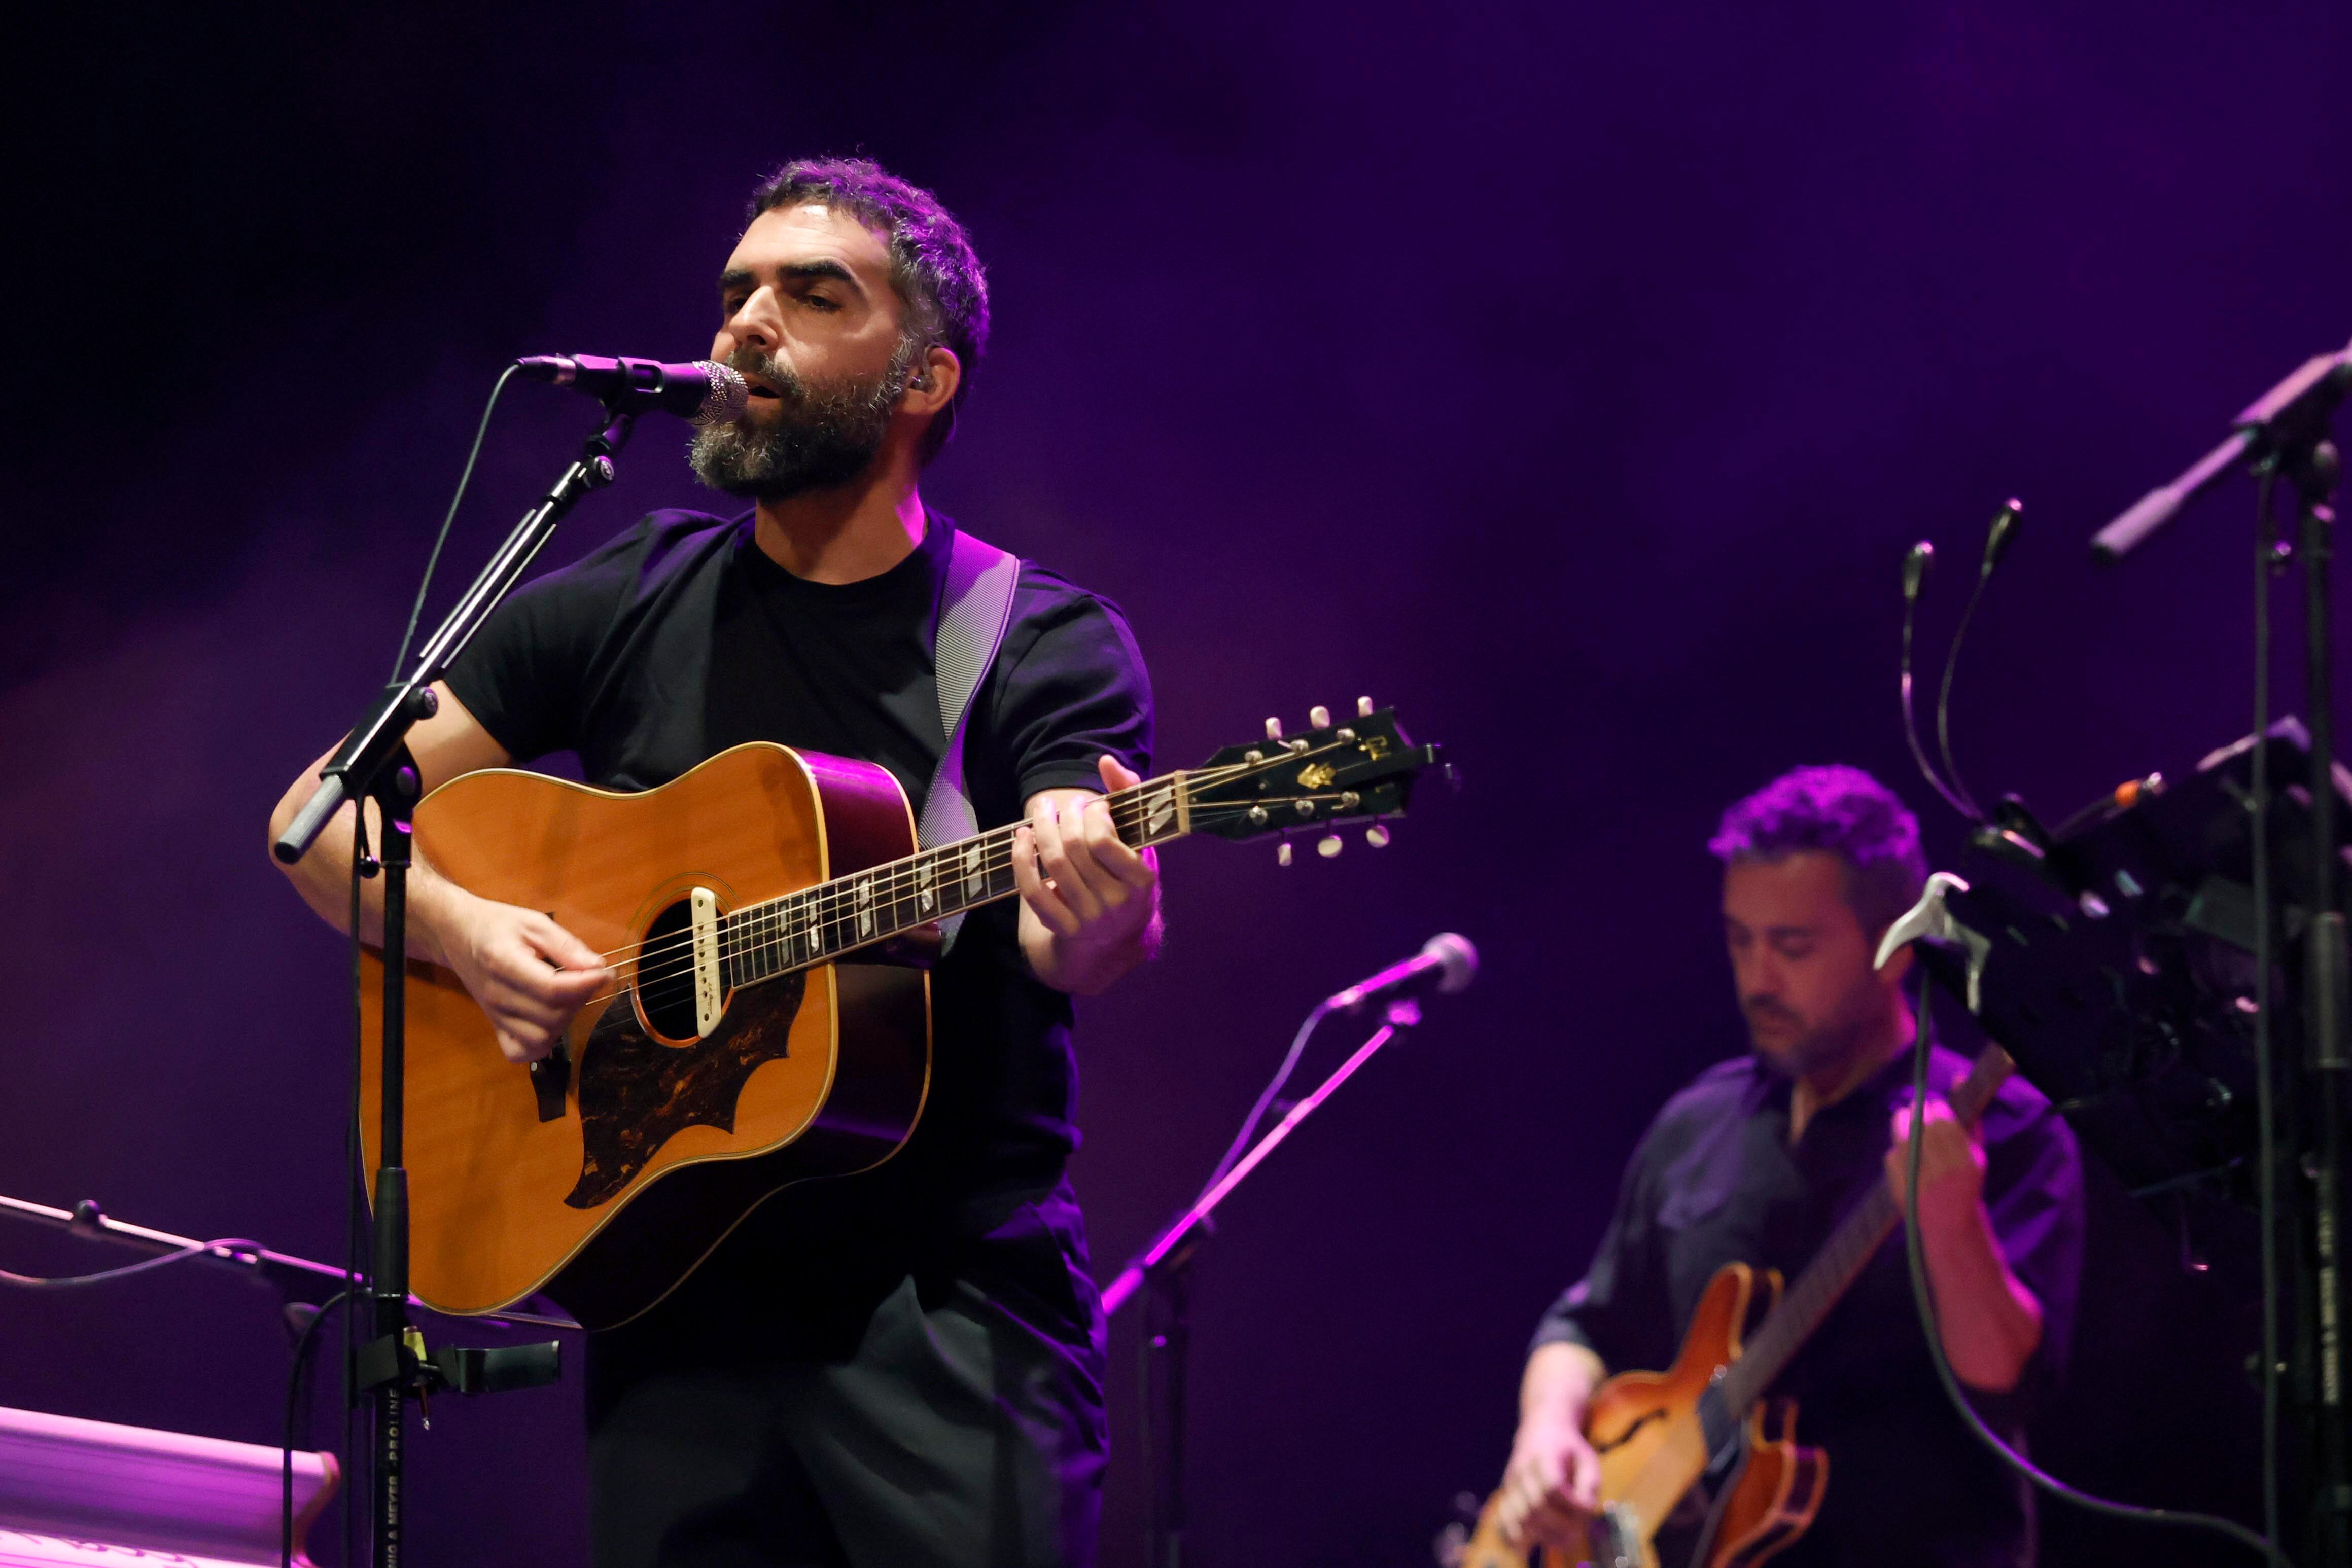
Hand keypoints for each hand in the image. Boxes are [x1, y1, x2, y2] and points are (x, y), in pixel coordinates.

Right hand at [433, 892, 611, 1062]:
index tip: (605, 973)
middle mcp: (497, 995)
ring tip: (567, 996)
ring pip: (541, 1038)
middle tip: (585, 978)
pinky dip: (541, 1044)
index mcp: (504, 963)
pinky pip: (520, 1051)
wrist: (456, 934)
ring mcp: (494, 1014)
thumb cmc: (496, 925)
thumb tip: (597, 967)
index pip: (552, 989)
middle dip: (579, 999)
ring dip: (564, 1020)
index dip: (586, 985)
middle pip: (550, 1016)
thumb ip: (566, 945)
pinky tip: (550, 1020)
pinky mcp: (495, 1025)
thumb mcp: (534, 922)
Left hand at [1012, 755, 1159, 953]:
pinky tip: (1022, 837)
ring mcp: (1089, 918)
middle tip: (1065, 805)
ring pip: (1053, 865)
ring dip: (1041, 829)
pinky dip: (1022, 860)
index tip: (1095, 806)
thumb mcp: (1139, 838)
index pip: (1103, 841)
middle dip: (1064, 816)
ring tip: (1042, 812)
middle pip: (1073, 848)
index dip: (1091, 815)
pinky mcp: (1063, 928)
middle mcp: (1116, 903)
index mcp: (1141, 880)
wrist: (1118, 932)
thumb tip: (1105, 761)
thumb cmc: (1127, 872)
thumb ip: (1128, 794)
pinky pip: (1033, 892)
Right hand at [1495, 1414, 1601, 1552]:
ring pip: (1518, 1517)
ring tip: (1561, 1541)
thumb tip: (1587, 1513)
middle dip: (1559, 1526)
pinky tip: (1530, 1546)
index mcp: (1544, 1455)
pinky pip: (1503, 1521)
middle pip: (1535, 1506)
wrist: (1541, 1428)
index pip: (1552, 1486)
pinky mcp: (1505, 1494)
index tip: (1586, 1509)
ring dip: (1542, 1535)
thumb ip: (1590, 1485)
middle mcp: (1522, 1469)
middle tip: (1577, 1534)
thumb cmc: (1568, 1448)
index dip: (1571, 1504)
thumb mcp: (1587, 1458)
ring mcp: (1510, 1482)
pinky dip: (1515, 1537)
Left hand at [1886, 1097, 1985, 1227]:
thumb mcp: (1975, 1153)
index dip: (1936, 1109)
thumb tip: (1960, 1078)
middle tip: (1919, 1109)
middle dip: (1918, 1112)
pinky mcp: (1901, 1188)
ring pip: (1902, 1137)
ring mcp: (1920, 1181)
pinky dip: (1896, 1148)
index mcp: (1967, 1162)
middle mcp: (1944, 1172)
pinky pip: (1891, 1154)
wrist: (1951, 1223)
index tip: (1935, 1106)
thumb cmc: (1964, 1180)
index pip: (1944, 1122)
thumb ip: (1968, 1117)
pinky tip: (1905, 1150)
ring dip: (1903, 1122)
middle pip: (1922, 1126)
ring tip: (1908, 1121)